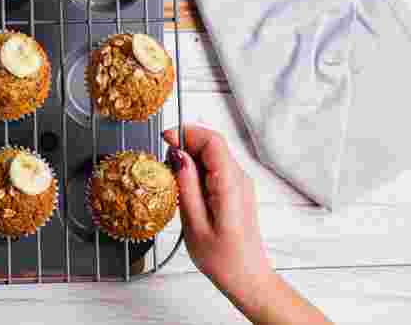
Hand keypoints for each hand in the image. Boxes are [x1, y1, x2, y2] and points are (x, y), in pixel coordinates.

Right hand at [163, 126, 330, 324]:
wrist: (246, 277)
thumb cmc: (223, 259)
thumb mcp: (195, 224)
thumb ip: (186, 185)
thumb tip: (177, 154)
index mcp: (230, 184)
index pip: (212, 140)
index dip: (187, 132)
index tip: (165, 139)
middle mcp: (239, 179)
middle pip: (212, 145)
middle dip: (185, 145)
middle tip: (164, 165)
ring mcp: (239, 184)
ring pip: (211, 156)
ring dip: (189, 160)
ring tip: (173, 182)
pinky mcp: (234, 190)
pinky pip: (214, 169)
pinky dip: (196, 171)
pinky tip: (186, 191)